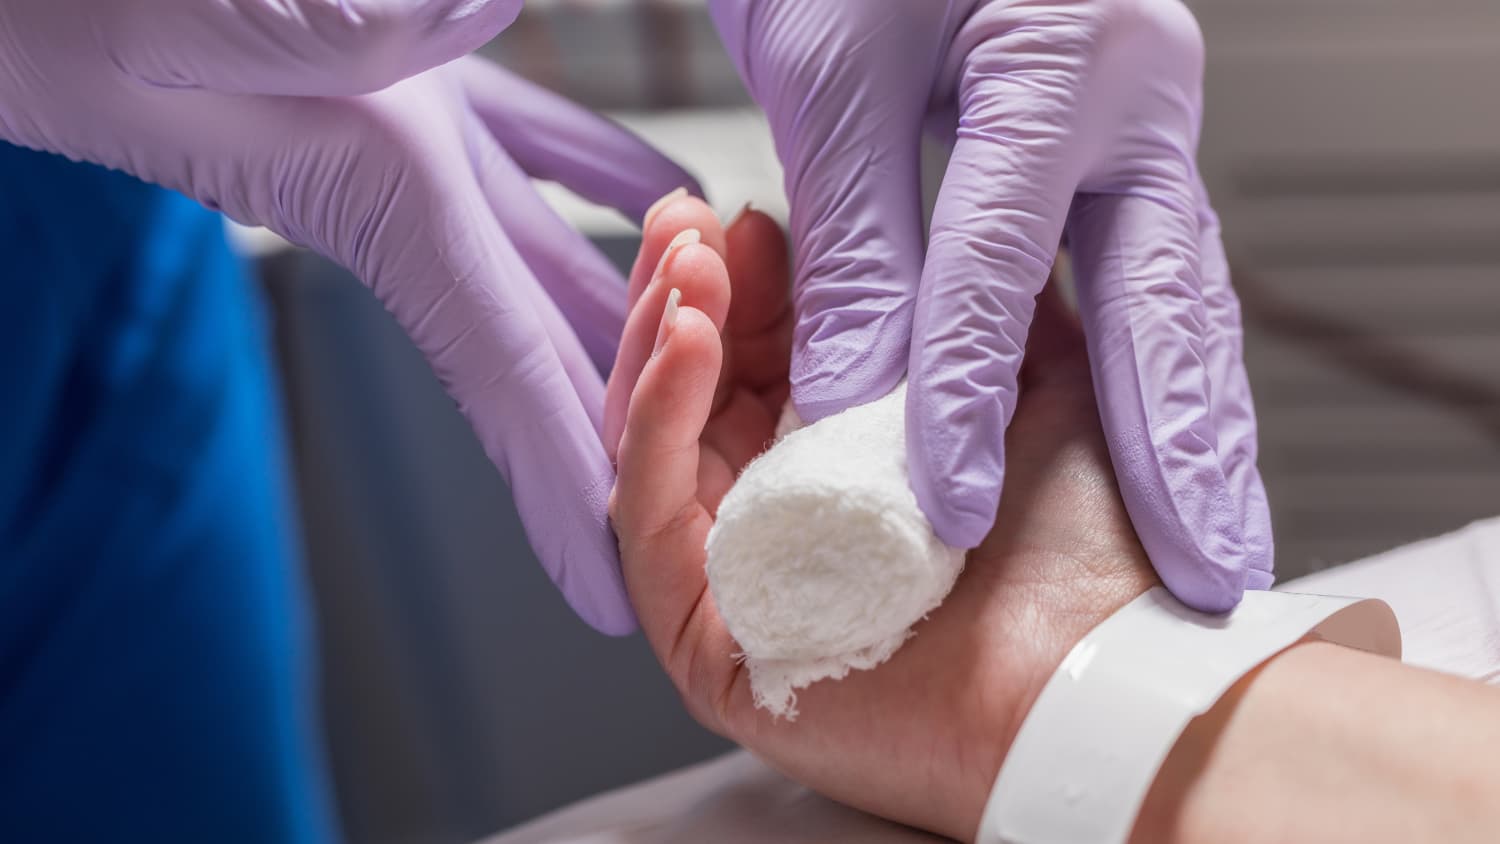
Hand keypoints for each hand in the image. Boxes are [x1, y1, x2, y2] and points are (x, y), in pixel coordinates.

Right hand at [0, 1, 699, 632]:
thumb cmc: (117, 1)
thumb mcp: (220, 12)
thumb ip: (328, 29)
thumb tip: (456, 23)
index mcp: (385, 191)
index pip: (500, 369)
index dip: (561, 485)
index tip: (614, 592)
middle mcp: (408, 190)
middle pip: (544, 338)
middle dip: (627, 417)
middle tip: (715, 483)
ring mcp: (412, 145)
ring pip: (549, 252)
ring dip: (637, 300)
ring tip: (730, 345)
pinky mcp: (410, 86)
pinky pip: (532, 149)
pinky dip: (604, 177)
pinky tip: (665, 192)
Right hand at [607, 195, 1155, 840]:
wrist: (1110, 679)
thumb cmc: (1088, 552)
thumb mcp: (1035, 380)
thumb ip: (982, 299)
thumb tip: (951, 212)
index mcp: (846, 465)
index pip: (758, 359)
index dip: (744, 282)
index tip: (749, 214)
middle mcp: (784, 519)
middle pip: (690, 396)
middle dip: (683, 294)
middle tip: (689, 219)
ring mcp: (743, 580)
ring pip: (655, 448)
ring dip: (659, 342)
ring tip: (685, 264)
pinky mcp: (712, 646)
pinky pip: (652, 524)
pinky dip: (656, 423)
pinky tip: (684, 340)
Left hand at [708, 0, 1271, 610]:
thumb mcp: (831, 72)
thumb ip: (857, 240)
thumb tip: (859, 399)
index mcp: (1062, 53)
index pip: (998, 257)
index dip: (963, 390)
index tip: (947, 504)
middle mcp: (1131, 87)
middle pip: (1164, 290)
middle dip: (1180, 441)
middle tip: (1200, 565)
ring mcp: (1139, 116)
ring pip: (1180, 292)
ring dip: (1196, 422)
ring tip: (1213, 532)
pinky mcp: (1118, 144)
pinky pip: (1151, 274)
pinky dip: (1161, 370)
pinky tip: (1170, 447)